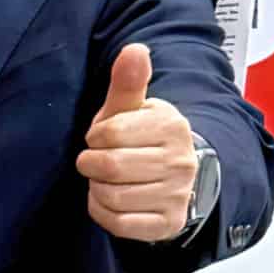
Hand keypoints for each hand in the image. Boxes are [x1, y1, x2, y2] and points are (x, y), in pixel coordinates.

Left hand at [78, 38, 201, 240]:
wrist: (172, 177)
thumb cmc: (141, 138)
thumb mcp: (132, 109)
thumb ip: (128, 82)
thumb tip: (135, 49)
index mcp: (171, 126)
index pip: (108, 133)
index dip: (95, 137)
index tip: (103, 138)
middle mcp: (180, 161)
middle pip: (108, 167)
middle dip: (92, 164)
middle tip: (100, 161)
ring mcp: (177, 194)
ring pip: (111, 197)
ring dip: (97, 189)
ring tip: (108, 180)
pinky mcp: (168, 223)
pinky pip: (118, 223)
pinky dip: (103, 212)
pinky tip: (111, 200)